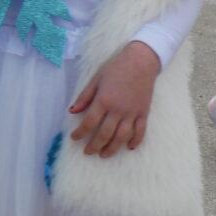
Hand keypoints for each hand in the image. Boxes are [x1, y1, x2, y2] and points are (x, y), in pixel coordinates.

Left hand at [69, 42, 159, 157]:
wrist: (142, 61)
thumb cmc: (117, 68)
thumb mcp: (96, 79)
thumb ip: (84, 97)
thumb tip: (72, 111)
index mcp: (104, 100)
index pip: (89, 123)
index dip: (79, 133)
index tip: (74, 137)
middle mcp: (118, 109)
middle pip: (104, 134)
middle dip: (94, 146)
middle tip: (88, 152)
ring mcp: (132, 112)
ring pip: (121, 137)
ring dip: (112, 148)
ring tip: (104, 154)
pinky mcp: (144, 112)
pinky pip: (140, 131)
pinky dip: (135, 141)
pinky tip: (129, 147)